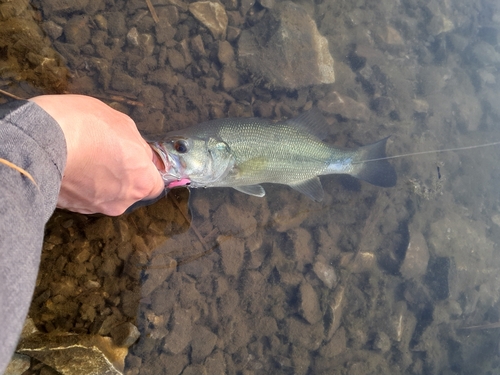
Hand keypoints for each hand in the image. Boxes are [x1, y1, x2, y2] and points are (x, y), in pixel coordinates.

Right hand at [29, 94, 164, 214]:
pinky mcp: (71, 208)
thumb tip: (141, 153)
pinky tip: (69, 166)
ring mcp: (95, 207)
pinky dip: (79, 186)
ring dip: (98, 181)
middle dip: (121, 175)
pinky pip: (82, 197)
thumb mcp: (122, 123)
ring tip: (83, 157)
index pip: (155, 185)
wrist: (41, 141)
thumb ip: (137, 144)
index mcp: (142, 181)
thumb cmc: (86, 127)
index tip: (135, 159)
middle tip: (105, 153)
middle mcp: (123, 200)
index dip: (145, 171)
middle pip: (129, 191)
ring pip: (104, 195)